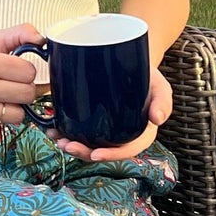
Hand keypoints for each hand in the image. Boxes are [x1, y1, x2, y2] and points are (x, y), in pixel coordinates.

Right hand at [0, 25, 41, 132]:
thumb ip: (21, 33)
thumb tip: (42, 39)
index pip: (29, 72)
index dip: (26, 71)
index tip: (15, 70)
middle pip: (28, 94)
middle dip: (24, 89)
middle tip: (11, 84)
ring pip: (18, 114)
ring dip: (14, 106)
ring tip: (2, 97)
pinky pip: (2, 125)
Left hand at [49, 66, 173, 162]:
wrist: (130, 60)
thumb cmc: (148, 77)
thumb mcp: (160, 87)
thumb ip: (163, 101)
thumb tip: (157, 119)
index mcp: (140, 134)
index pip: (127, 150)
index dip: (111, 155)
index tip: (94, 154)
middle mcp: (121, 135)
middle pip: (102, 150)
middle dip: (83, 152)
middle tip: (67, 145)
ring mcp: (105, 128)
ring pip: (87, 143)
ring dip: (71, 145)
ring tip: (57, 138)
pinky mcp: (91, 119)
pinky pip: (78, 131)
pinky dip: (64, 132)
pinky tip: (53, 129)